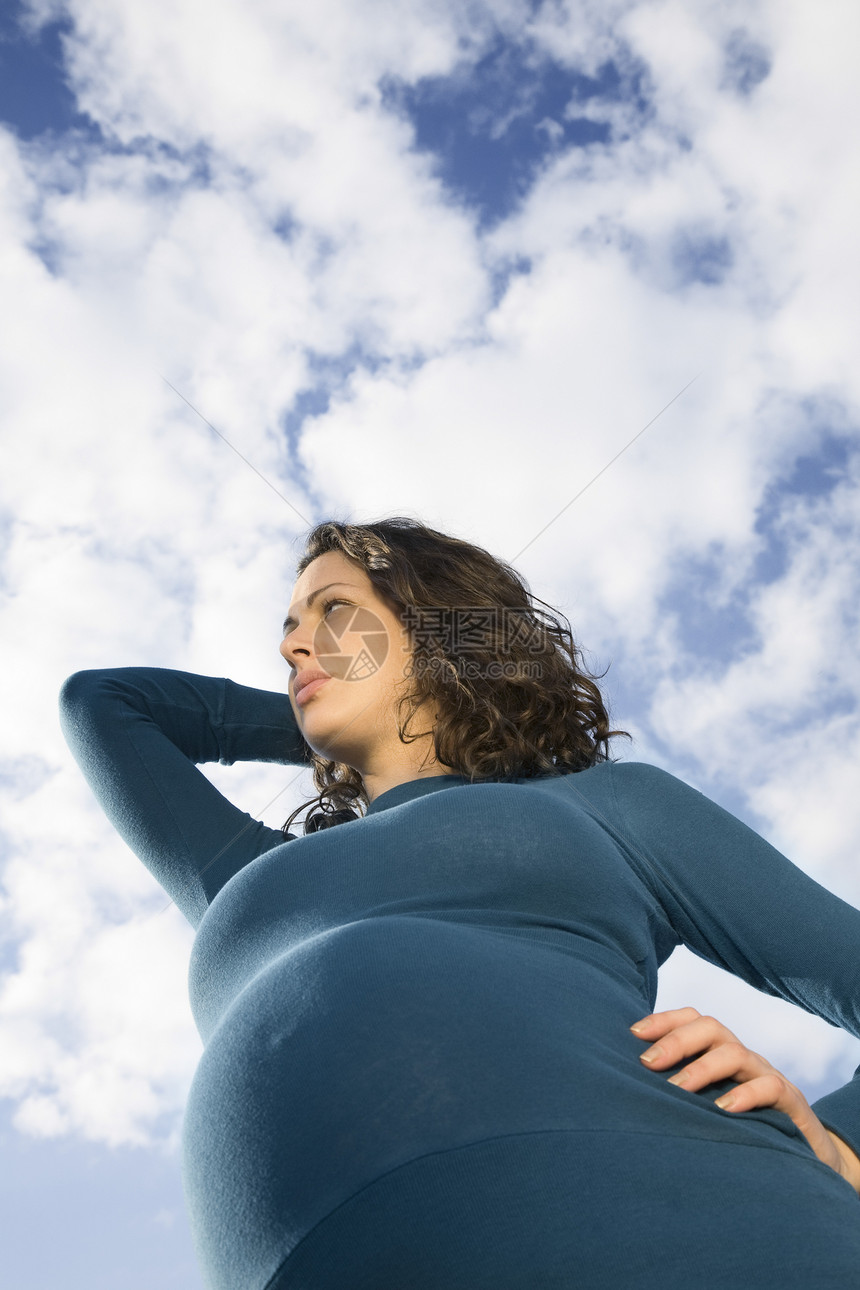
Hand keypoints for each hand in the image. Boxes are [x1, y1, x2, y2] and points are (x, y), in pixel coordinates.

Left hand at [630, 1006, 859, 1194]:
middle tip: (648, 1063)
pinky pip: (770, 1087)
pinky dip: (745, 1095)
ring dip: (702, 1068)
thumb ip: (678, 1095)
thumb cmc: (743, 1129)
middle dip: (676, 1040)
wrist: (805, 1155)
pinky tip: (723, 1109)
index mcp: (719, 1053)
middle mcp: (741, 1058)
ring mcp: (766, 1076)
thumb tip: (626, 1095)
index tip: (633, 1034)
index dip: (664, 1020)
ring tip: (677, 1089)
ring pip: (735, 1052)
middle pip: (710, 1028)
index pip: (692, 1020)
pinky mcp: (791, 1102)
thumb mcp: (708, 1106)